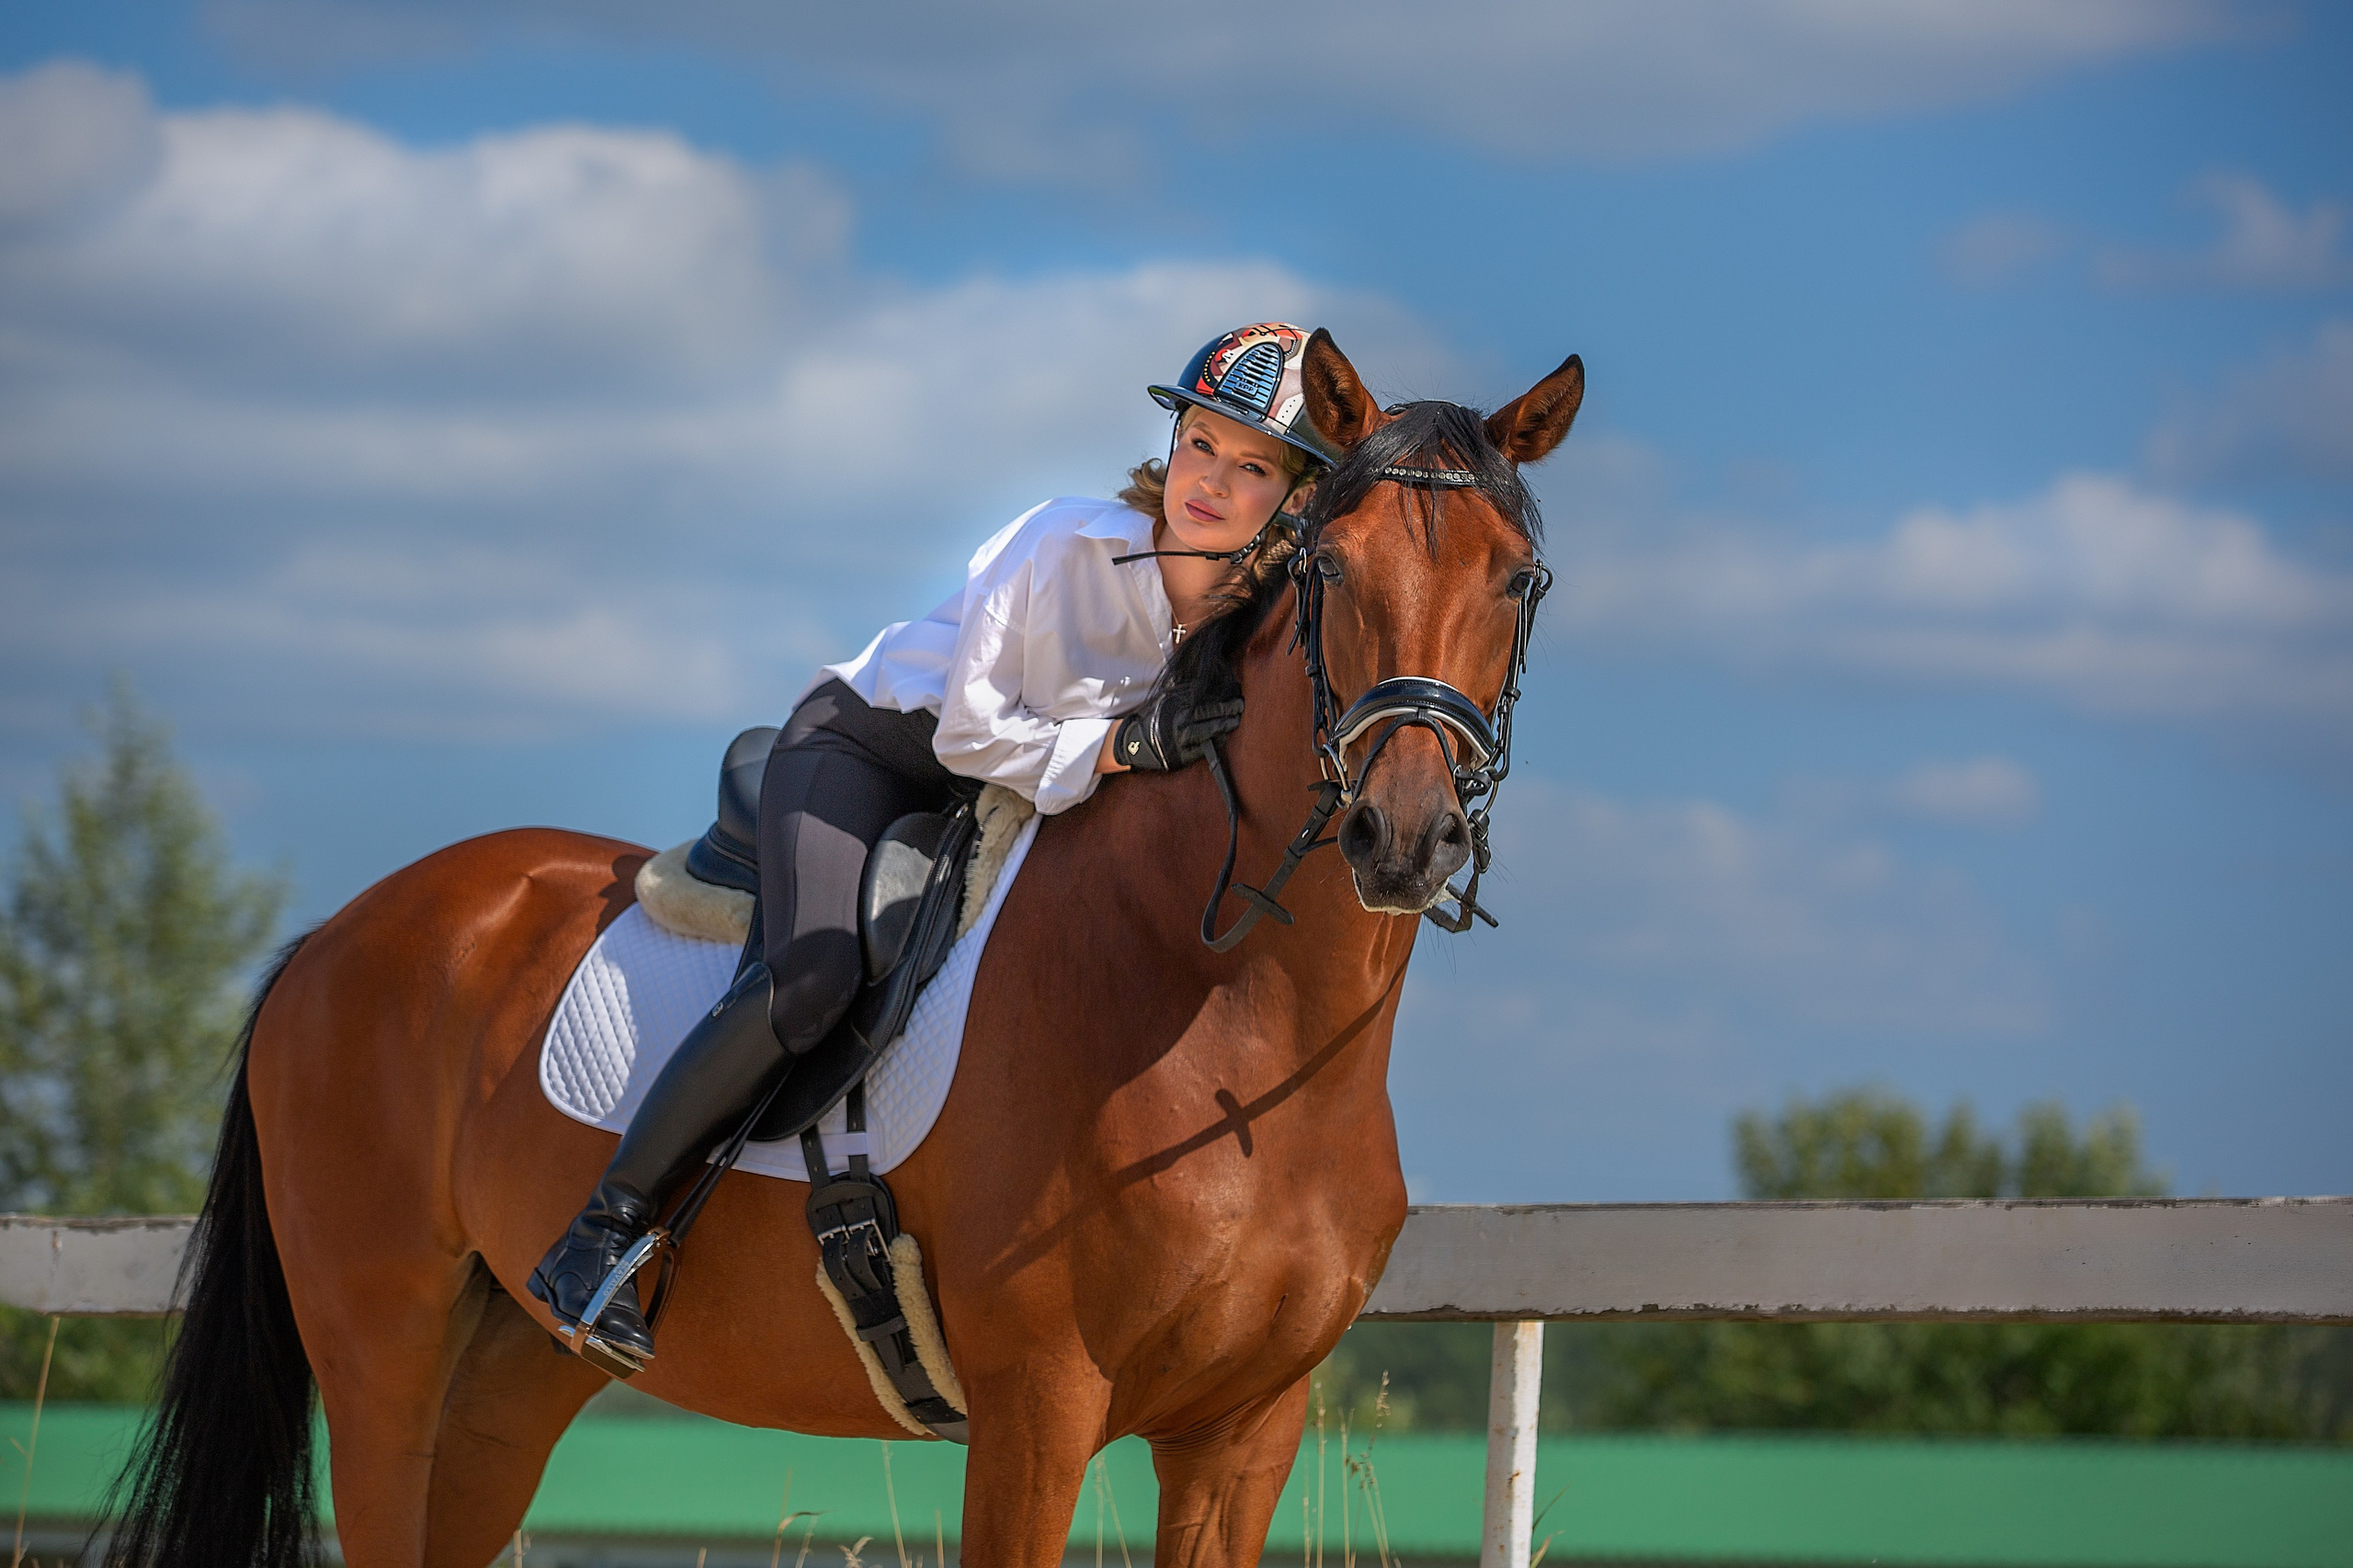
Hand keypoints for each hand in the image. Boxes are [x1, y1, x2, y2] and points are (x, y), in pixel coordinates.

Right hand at [1113, 689, 1243, 771]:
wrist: (1134, 744)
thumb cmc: (1156, 719)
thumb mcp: (1167, 701)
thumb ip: (1185, 694)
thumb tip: (1211, 685)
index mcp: (1174, 705)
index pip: (1205, 702)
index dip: (1224, 703)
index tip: (1237, 700)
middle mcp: (1177, 721)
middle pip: (1208, 715)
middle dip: (1228, 712)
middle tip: (1240, 709)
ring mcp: (1179, 740)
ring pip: (1208, 733)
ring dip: (1224, 727)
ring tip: (1234, 722)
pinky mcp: (1181, 756)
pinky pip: (1203, 750)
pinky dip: (1214, 742)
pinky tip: (1222, 737)